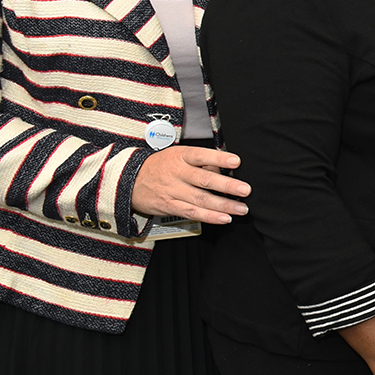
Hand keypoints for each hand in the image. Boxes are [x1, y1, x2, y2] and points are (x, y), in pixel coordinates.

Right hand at [132, 146, 249, 223]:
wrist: (129, 180)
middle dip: (227, 186)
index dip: (219, 159)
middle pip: (205, 180)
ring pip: (201, 199)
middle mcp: (177, 173)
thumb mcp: (177, 155)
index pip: (201, 155)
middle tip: (245, 190)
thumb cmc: (161, 166)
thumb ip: (199, 162)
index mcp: (180, 156)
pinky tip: (224, 218)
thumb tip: (222, 169)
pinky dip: (209, 216)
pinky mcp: (169, 205)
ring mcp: (173, 190)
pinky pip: (192, 212)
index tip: (236, 161)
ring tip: (241, 209)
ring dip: (224, 205)